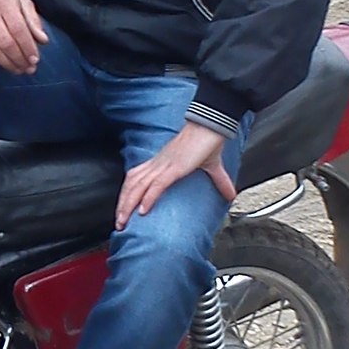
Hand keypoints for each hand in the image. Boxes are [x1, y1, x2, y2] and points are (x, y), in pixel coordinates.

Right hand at [0, 0, 49, 73]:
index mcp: (5, 2)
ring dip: (6, 63)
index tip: (35, 60)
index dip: (28, 48)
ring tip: (17, 69)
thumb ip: (33, 20)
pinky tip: (0, 62)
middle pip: (6, 42)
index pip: (18, 30)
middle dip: (19, 59)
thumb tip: (43, 40)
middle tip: (28, 69)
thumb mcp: (22, 2)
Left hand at [115, 120, 235, 230]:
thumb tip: (230, 194)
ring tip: (123, 220)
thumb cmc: (209, 141)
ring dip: (128, 205)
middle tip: (118, 222)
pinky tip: (143, 210)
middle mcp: (159, 164)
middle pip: (132, 184)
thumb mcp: (212, 166)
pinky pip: (157, 185)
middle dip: (122, 204)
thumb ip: (219, 181)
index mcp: (162, 163)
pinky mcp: (174, 168)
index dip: (127, 194)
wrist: (212, 125)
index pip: (136, 178)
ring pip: (138, 186)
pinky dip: (148, 198)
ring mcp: (165, 165)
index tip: (123, 210)